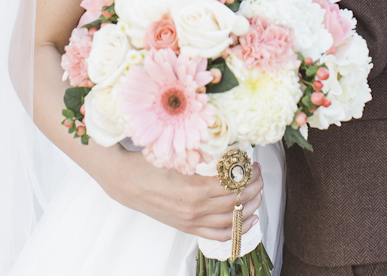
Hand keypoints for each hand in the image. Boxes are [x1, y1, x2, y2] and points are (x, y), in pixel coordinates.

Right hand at [101, 149, 263, 240]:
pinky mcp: (187, 227)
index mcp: (194, 187)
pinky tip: (248, 220)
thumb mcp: (177, 154)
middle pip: (236, 201)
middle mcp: (195, 207)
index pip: (232, 184)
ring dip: (250, 207)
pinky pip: (218, 234)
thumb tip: (227, 151)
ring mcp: (192, 220)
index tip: (254, 165)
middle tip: (260, 175)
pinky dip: (237, 230)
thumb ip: (202, 155)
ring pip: (231, 219)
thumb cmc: (150, 164)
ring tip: (258, 194)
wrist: (126, 182)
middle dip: (254, 188)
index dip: (248, 175)